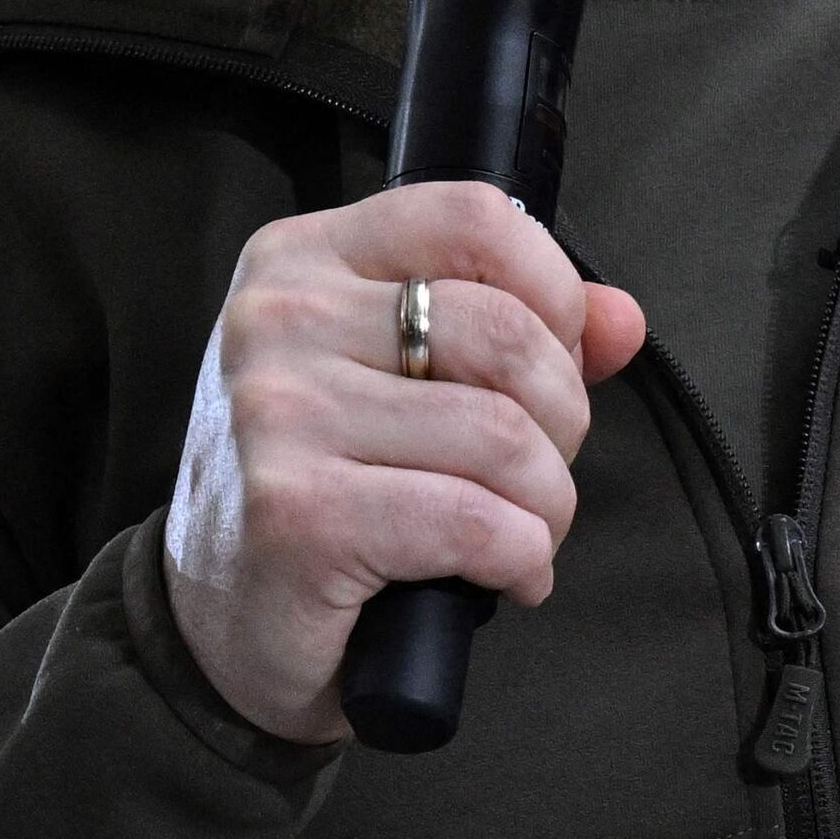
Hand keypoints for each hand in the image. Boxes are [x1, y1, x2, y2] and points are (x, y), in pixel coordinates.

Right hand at [164, 182, 652, 743]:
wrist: (218, 623)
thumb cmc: (316, 492)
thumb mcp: (396, 384)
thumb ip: (514, 334)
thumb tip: (621, 319)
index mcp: (301, 260)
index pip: (471, 215)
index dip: (553, 292)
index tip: (556, 363)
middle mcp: (279, 319)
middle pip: (507, 334)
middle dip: (562, 421)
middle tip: (535, 475)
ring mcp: (280, 414)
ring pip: (504, 437)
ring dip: (547, 506)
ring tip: (520, 534)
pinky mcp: (300, 513)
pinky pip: (477, 523)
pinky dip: (522, 560)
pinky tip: (503, 576)